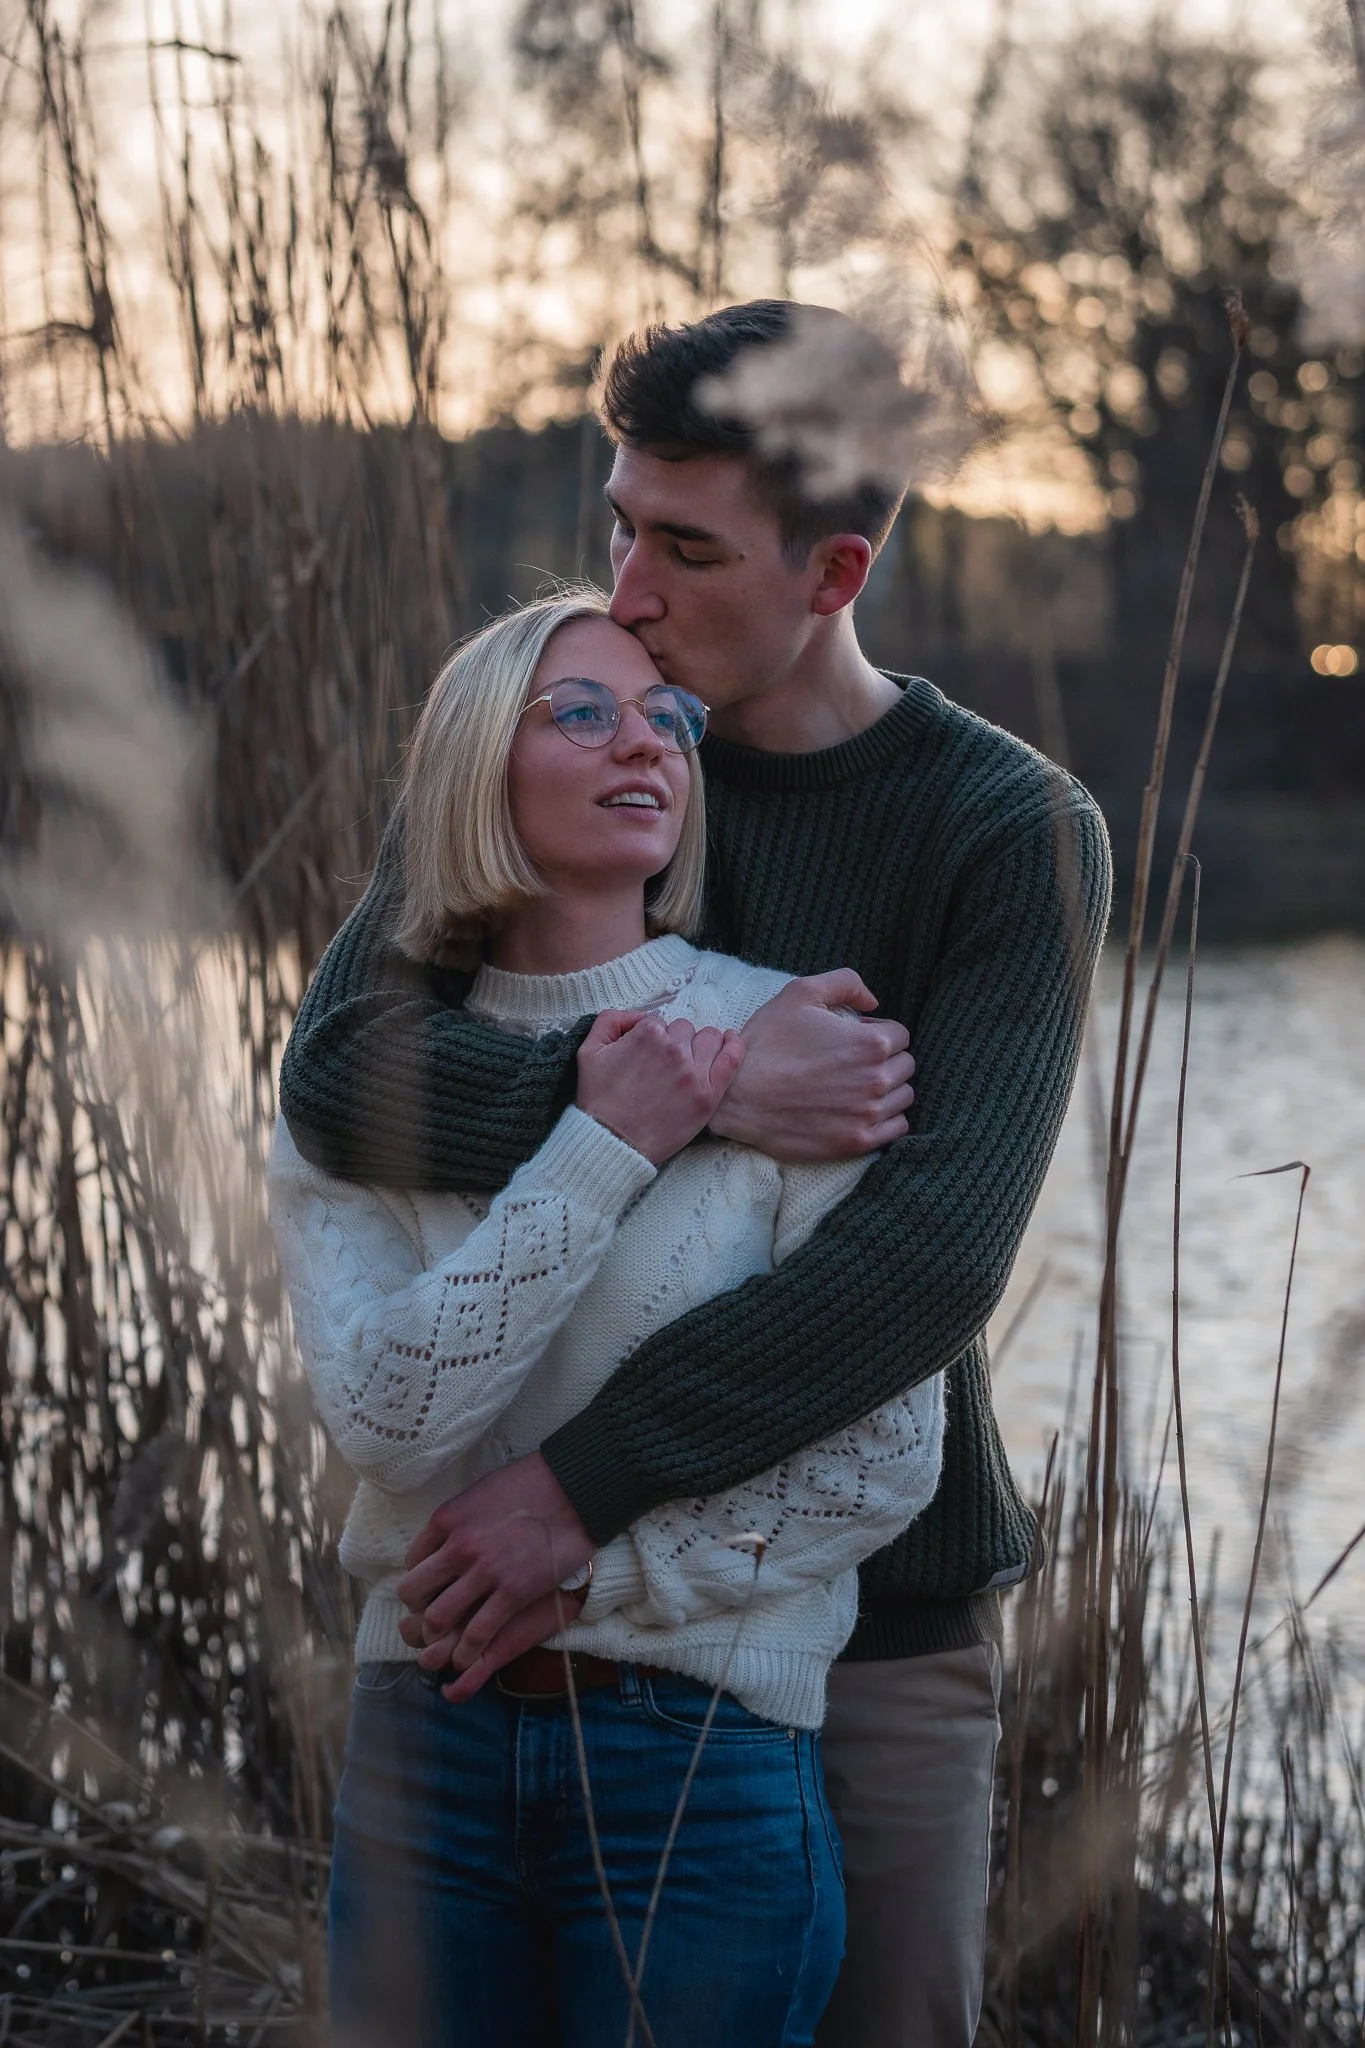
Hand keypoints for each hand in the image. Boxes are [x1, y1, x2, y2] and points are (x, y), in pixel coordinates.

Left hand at [395, 1451, 593, 1697]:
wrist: (575, 1490)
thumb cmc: (531, 1484)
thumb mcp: (481, 1491)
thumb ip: (459, 1518)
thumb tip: (447, 1538)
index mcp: (447, 1519)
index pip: (413, 1561)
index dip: (419, 1579)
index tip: (432, 1589)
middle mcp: (458, 1546)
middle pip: (415, 1592)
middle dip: (418, 1611)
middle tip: (430, 1618)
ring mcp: (485, 1571)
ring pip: (437, 1618)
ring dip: (435, 1636)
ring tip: (443, 1643)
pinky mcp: (513, 1593)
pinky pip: (477, 1634)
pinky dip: (465, 1653)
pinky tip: (466, 1659)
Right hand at [575, 1008, 745, 1164]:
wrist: (612, 1142)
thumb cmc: (598, 1100)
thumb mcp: (588, 1051)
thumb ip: (611, 1020)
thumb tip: (640, 1015)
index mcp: (647, 1035)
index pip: (659, 1021)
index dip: (651, 1038)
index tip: (645, 1057)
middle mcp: (674, 1050)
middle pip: (685, 1029)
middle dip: (674, 1041)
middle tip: (662, 1065)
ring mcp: (694, 1073)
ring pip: (709, 1038)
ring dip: (699, 1044)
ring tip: (689, 1061)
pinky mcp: (708, 1095)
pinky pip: (732, 1058)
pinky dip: (734, 1045)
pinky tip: (729, 1041)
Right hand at [708, 969, 914, 1161]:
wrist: (737, 1097)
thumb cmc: (767, 1043)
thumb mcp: (799, 993)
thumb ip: (845, 983)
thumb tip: (874, 1001)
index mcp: (870, 1043)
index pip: (901, 1035)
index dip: (878, 1032)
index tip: (855, 1038)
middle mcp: (876, 1080)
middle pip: (905, 1065)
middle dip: (886, 1059)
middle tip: (854, 1062)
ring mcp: (868, 1114)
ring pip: (904, 1096)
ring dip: (888, 1088)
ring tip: (857, 1085)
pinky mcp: (857, 1141)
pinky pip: (896, 1128)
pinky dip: (887, 1118)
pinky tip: (862, 1109)